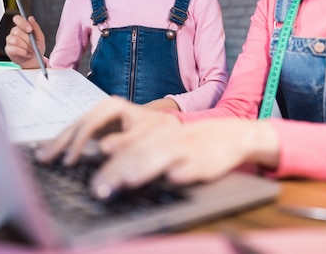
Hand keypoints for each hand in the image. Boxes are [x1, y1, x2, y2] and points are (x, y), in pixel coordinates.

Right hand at [4, 14, 45, 67]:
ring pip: (16, 40)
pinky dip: (23, 52)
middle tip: (34, 45)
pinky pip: (14, 49)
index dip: (22, 23)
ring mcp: (10, 40)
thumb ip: (36, 27)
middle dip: (28, 39)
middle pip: (17, 31)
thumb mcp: (40, 37)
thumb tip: (30, 18)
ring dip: (26, 47)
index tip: (30, 29)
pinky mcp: (8, 49)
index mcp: (21, 27)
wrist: (35, 61)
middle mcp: (14, 32)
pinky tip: (27, 54)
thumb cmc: (37, 48)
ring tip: (31, 51)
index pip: (17, 19)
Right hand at [35, 96, 180, 165]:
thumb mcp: (147, 133)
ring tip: (42, 156)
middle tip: (45, 157)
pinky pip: (77, 134)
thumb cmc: (158, 129)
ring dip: (58, 143)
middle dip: (60, 141)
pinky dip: (65, 143)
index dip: (78, 142)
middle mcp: (103, 109)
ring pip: (74, 128)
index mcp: (114, 107)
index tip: (70, 159)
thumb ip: (127, 140)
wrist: (164, 125)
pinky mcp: (97, 126)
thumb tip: (104, 148)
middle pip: (77, 124)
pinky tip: (52, 151)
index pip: (90, 123)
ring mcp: (98, 116)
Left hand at [88, 118, 279, 198]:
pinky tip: (176, 176)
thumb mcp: (164, 145)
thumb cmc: (190, 144)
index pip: (127, 150)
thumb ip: (139, 153)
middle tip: (100, 190)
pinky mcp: (208, 160)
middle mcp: (168, 140)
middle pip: (140, 154)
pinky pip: (196, 165)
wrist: (231, 135)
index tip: (94, 185)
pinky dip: (186, 170)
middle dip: (119, 172)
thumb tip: (108, 167)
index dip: (109, 166)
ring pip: (165, 156)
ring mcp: (188, 149)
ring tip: (129, 178)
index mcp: (155, 136)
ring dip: (147, 166)